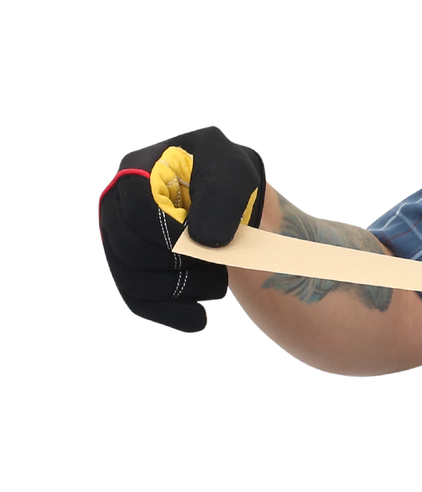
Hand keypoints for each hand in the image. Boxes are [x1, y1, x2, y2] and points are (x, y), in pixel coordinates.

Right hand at [99, 127, 265, 330]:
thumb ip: (220, 197)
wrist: (234, 200)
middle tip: (219, 260)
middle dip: (180, 263)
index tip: (210, 243)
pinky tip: (198, 320)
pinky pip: (137, 298)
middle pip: (130, 250)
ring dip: (180, 289)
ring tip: (218, 281)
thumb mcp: (234, 174)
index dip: (174, 235)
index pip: (138, 212)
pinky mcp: (131, 267)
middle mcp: (117, 204)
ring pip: (133, 280)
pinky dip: (168, 312)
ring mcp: (120, 238)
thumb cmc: (231, 179)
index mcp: (135, 171)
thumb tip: (202, 240)